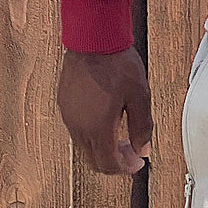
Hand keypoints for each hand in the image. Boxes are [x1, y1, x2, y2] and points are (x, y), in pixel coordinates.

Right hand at [58, 46, 152, 174]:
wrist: (93, 39)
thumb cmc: (118, 64)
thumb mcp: (140, 97)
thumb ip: (142, 128)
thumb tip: (144, 149)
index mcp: (97, 128)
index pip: (108, 164)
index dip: (125, 169)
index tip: (138, 164)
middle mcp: (78, 126)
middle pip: (94, 160)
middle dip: (115, 162)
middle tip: (133, 153)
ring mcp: (68, 115)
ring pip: (84, 146)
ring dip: (103, 148)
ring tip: (122, 136)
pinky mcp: (64, 104)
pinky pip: (77, 130)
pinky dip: (93, 135)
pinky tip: (107, 120)